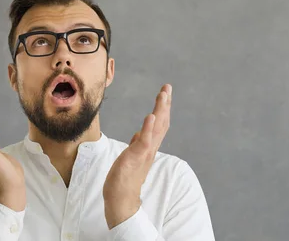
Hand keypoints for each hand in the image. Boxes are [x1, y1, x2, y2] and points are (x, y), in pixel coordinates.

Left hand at [103, 84, 171, 228]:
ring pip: (156, 129)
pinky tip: (150, 117)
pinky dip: (148, 129)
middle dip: (164, 104)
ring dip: (160, 111)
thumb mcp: (131, 157)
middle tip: (167, 87)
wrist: (121, 201)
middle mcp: (150, 149)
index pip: (159, 124)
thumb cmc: (125, 179)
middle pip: (161, 123)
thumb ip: (138, 145)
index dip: (163, 108)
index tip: (165, 92)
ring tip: (163, 96)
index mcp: (149, 147)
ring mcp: (143, 153)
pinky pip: (144, 142)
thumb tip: (139, 133)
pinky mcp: (135, 159)